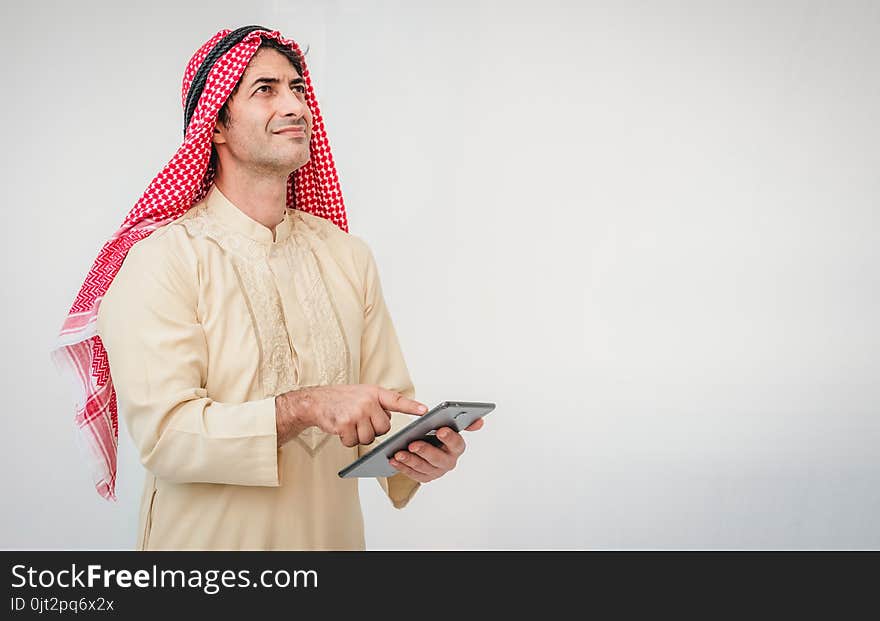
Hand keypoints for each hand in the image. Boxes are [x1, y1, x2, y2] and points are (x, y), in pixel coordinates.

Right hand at [280, 384, 426, 447]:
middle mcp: (367, 401)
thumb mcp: (362, 394)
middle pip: (383, 428)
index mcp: (374, 393)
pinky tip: (341, 429)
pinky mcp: (345, 423)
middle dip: (373, 430)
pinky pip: (353, 442)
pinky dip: (347, 440)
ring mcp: (356, 412)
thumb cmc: (340, 399)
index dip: (411, 406)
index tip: (424, 410)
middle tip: (360, 421)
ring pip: (369, 438)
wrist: (315, 401)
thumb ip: (377, 404)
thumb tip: (387, 421)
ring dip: (359, 436)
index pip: (397, 400)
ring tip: (349, 424)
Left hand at [389, 418, 484, 482]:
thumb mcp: (450, 426)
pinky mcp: (424, 477)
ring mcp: (436, 471)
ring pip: (423, 468)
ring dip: (410, 460)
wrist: (430, 448)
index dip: (449, 437)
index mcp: (457, 447)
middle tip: (413, 444)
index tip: (441, 430)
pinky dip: (402, 467)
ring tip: (398, 453)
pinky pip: (413, 474)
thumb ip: (464, 423)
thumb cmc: (439, 436)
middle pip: (438, 459)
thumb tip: (480, 421)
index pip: (457, 443)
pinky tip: (393, 459)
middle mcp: (449, 461)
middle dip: (425, 451)